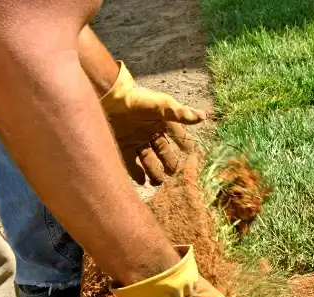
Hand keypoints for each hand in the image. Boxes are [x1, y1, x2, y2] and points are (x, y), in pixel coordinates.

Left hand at [100, 62, 205, 184]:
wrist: (110, 98)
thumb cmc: (138, 100)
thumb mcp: (162, 105)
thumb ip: (180, 113)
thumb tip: (203, 117)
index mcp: (162, 123)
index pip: (178, 136)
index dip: (185, 145)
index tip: (193, 156)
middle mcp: (150, 133)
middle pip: (163, 152)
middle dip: (170, 164)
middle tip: (174, 175)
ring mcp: (136, 141)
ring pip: (149, 161)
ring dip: (154, 172)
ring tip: (157, 182)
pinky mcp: (123, 147)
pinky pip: (131, 164)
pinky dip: (137, 174)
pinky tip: (142, 182)